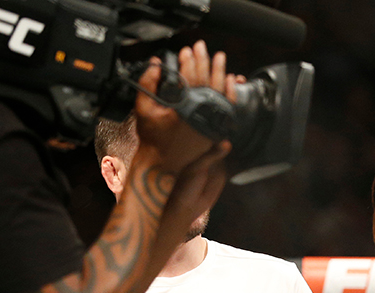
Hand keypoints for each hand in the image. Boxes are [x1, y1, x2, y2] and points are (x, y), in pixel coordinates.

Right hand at [135, 41, 237, 173]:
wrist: (163, 163)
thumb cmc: (153, 138)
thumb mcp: (143, 108)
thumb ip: (148, 83)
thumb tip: (156, 64)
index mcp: (182, 107)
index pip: (188, 77)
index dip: (188, 61)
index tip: (187, 50)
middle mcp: (199, 114)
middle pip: (206, 81)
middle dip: (203, 61)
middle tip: (201, 47)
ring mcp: (209, 122)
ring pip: (219, 92)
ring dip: (219, 72)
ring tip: (219, 57)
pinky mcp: (215, 130)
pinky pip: (227, 108)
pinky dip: (230, 93)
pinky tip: (231, 81)